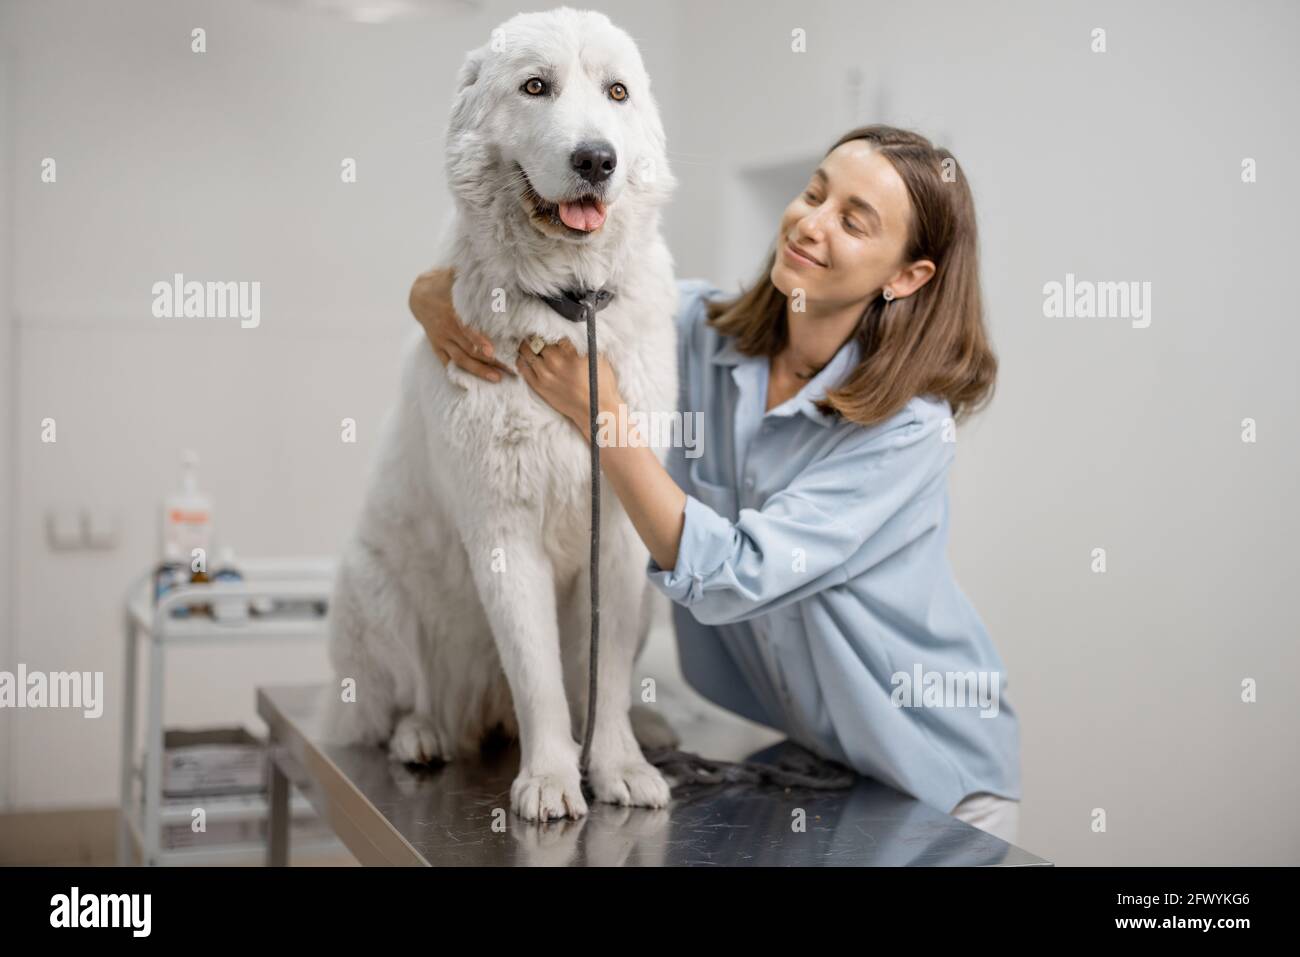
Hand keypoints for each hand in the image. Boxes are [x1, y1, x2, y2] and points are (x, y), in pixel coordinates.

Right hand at [409, 267, 513, 381]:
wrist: (418, 294)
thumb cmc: (444, 283)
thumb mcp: (456, 276)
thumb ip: (474, 278)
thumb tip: (497, 269)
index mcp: (452, 312)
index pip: (466, 329)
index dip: (478, 341)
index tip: (491, 351)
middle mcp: (447, 329)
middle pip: (469, 349)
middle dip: (490, 361)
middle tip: (509, 370)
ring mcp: (442, 339)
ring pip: (461, 359)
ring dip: (479, 370)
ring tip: (497, 378)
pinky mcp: (437, 346)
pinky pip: (447, 362)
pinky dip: (457, 373)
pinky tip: (471, 383)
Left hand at [515, 337, 621, 430]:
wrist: (595, 410)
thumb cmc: (600, 384)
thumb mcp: (598, 357)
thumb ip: (583, 343)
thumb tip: (575, 332)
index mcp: (570, 351)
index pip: (553, 333)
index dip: (552, 331)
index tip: (551, 332)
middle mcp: (556, 360)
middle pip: (538, 339)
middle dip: (538, 336)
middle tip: (538, 336)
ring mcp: (545, 373)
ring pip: (527, 351)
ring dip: (527, 345)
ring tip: (529, 344)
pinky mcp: (539, 385)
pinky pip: (522, 367)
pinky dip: (522, 359)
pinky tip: (525, 357)